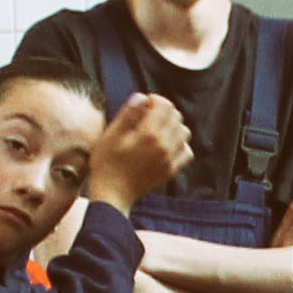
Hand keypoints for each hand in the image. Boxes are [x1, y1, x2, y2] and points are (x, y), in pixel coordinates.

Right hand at [83, 92, 193, 209]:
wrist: (112, 195)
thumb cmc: (106, 163)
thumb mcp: (111, 135)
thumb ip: (128, 113)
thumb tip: (142, 97)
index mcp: (148, 134)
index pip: (164, 105)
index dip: (154, 100)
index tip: (143, 105)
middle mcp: (163, 145)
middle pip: (176, 116)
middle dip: (163, 111)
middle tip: (147, 117)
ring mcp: (169, 159)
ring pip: (184, 132)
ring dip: (173, 126)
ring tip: (156, 130)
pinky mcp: (170, 171)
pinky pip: (187, 152)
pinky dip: (180, 145)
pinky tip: (166, 145)